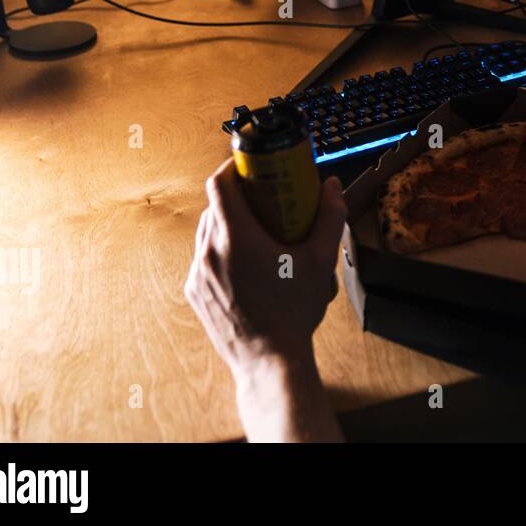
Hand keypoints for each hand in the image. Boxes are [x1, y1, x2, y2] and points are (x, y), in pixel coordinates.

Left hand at [185, 158, 347, 378]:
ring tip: (258, 231)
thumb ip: (329, 217)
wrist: (270, 359)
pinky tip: (248, 263)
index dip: (232, 167)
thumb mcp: (321, 261)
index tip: (250, 166)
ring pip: (207, 232)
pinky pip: (204, 258)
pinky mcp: (195, 292)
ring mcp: (198, 274)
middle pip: (215, 206)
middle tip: (265, 198)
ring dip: (228, 223)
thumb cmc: (294, 312)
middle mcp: (210, 252)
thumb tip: (331, 187)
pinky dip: (222, 251)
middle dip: (238, 196)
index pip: (220, 184)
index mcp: (237, 239)